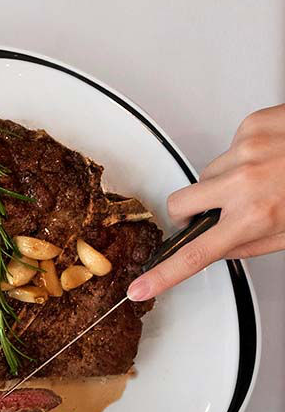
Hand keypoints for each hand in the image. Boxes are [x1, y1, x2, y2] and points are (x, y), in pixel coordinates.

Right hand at [129, 104, 284, 300]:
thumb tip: (220, 247)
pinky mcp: (251, 125)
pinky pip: (229, 148)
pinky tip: (273, 155)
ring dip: (226, 180)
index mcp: (256, 216)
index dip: (164, 274)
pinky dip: (246, 154)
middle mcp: (245, 182)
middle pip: (180, 204)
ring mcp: (244, 150)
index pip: (196, 254)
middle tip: (212, 212)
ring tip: (266, 177)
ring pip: (208, 174)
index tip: (140, 286)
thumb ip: (251, 243)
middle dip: (188, 211)